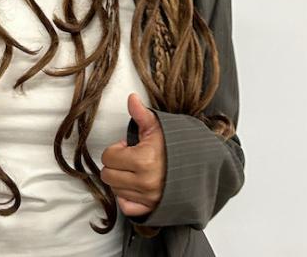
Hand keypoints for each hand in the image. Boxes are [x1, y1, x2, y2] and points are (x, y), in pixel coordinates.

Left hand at [100, 93, 165, 216]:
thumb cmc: (177, 147)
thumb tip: (131, 99)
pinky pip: (127, 206)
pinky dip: (127, 198)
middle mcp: (144, 182)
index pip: (108, 157)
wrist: (198, 166)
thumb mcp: (159, 127)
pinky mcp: (150, 209)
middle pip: (108, 175)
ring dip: (121, 180)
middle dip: (115, 165)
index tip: (128, 148)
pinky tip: (135, 186)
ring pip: (116, 190)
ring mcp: (147, 197)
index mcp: (143, 160)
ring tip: (135, 171)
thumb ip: (141, 114)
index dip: (116, 149)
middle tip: (129, 159)